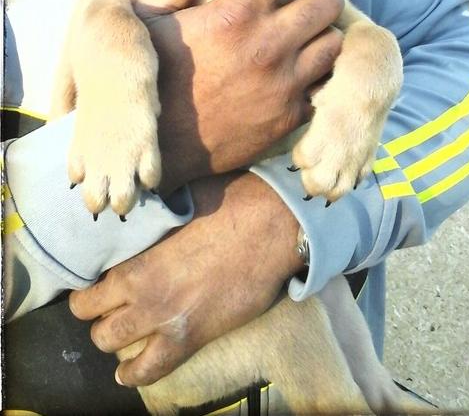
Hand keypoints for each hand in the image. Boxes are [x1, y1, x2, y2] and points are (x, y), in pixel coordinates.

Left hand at [69, 171, 302, 385]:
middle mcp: (142, 293)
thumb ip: (148, 219)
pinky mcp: (190, 338)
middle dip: (94, 310)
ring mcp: (165, 319)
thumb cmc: (227, 204)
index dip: (88, 285)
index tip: (95, 282)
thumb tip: (135, 209)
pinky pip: (149, 370)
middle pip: (91, 316)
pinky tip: (127, 371)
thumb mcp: (177, 205)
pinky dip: (134, 374)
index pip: (89, 285)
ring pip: (110, 342)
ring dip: (111, 337)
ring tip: (118, 330)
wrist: (269, 226)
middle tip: (106, 304)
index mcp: (137, 258)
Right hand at [133, 0, 343, 193]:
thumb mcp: (144, 23)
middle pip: (328, 3)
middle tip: (305, 2)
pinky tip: (298, 76)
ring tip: (304, 40)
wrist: (157, 150)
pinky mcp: (289, 117)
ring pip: (334, 44)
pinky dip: (318, 78)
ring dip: (322, 37)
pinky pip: (325, 87)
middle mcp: (269, 46)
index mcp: (235, 16)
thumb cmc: (148, 80)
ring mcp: (284, 85)